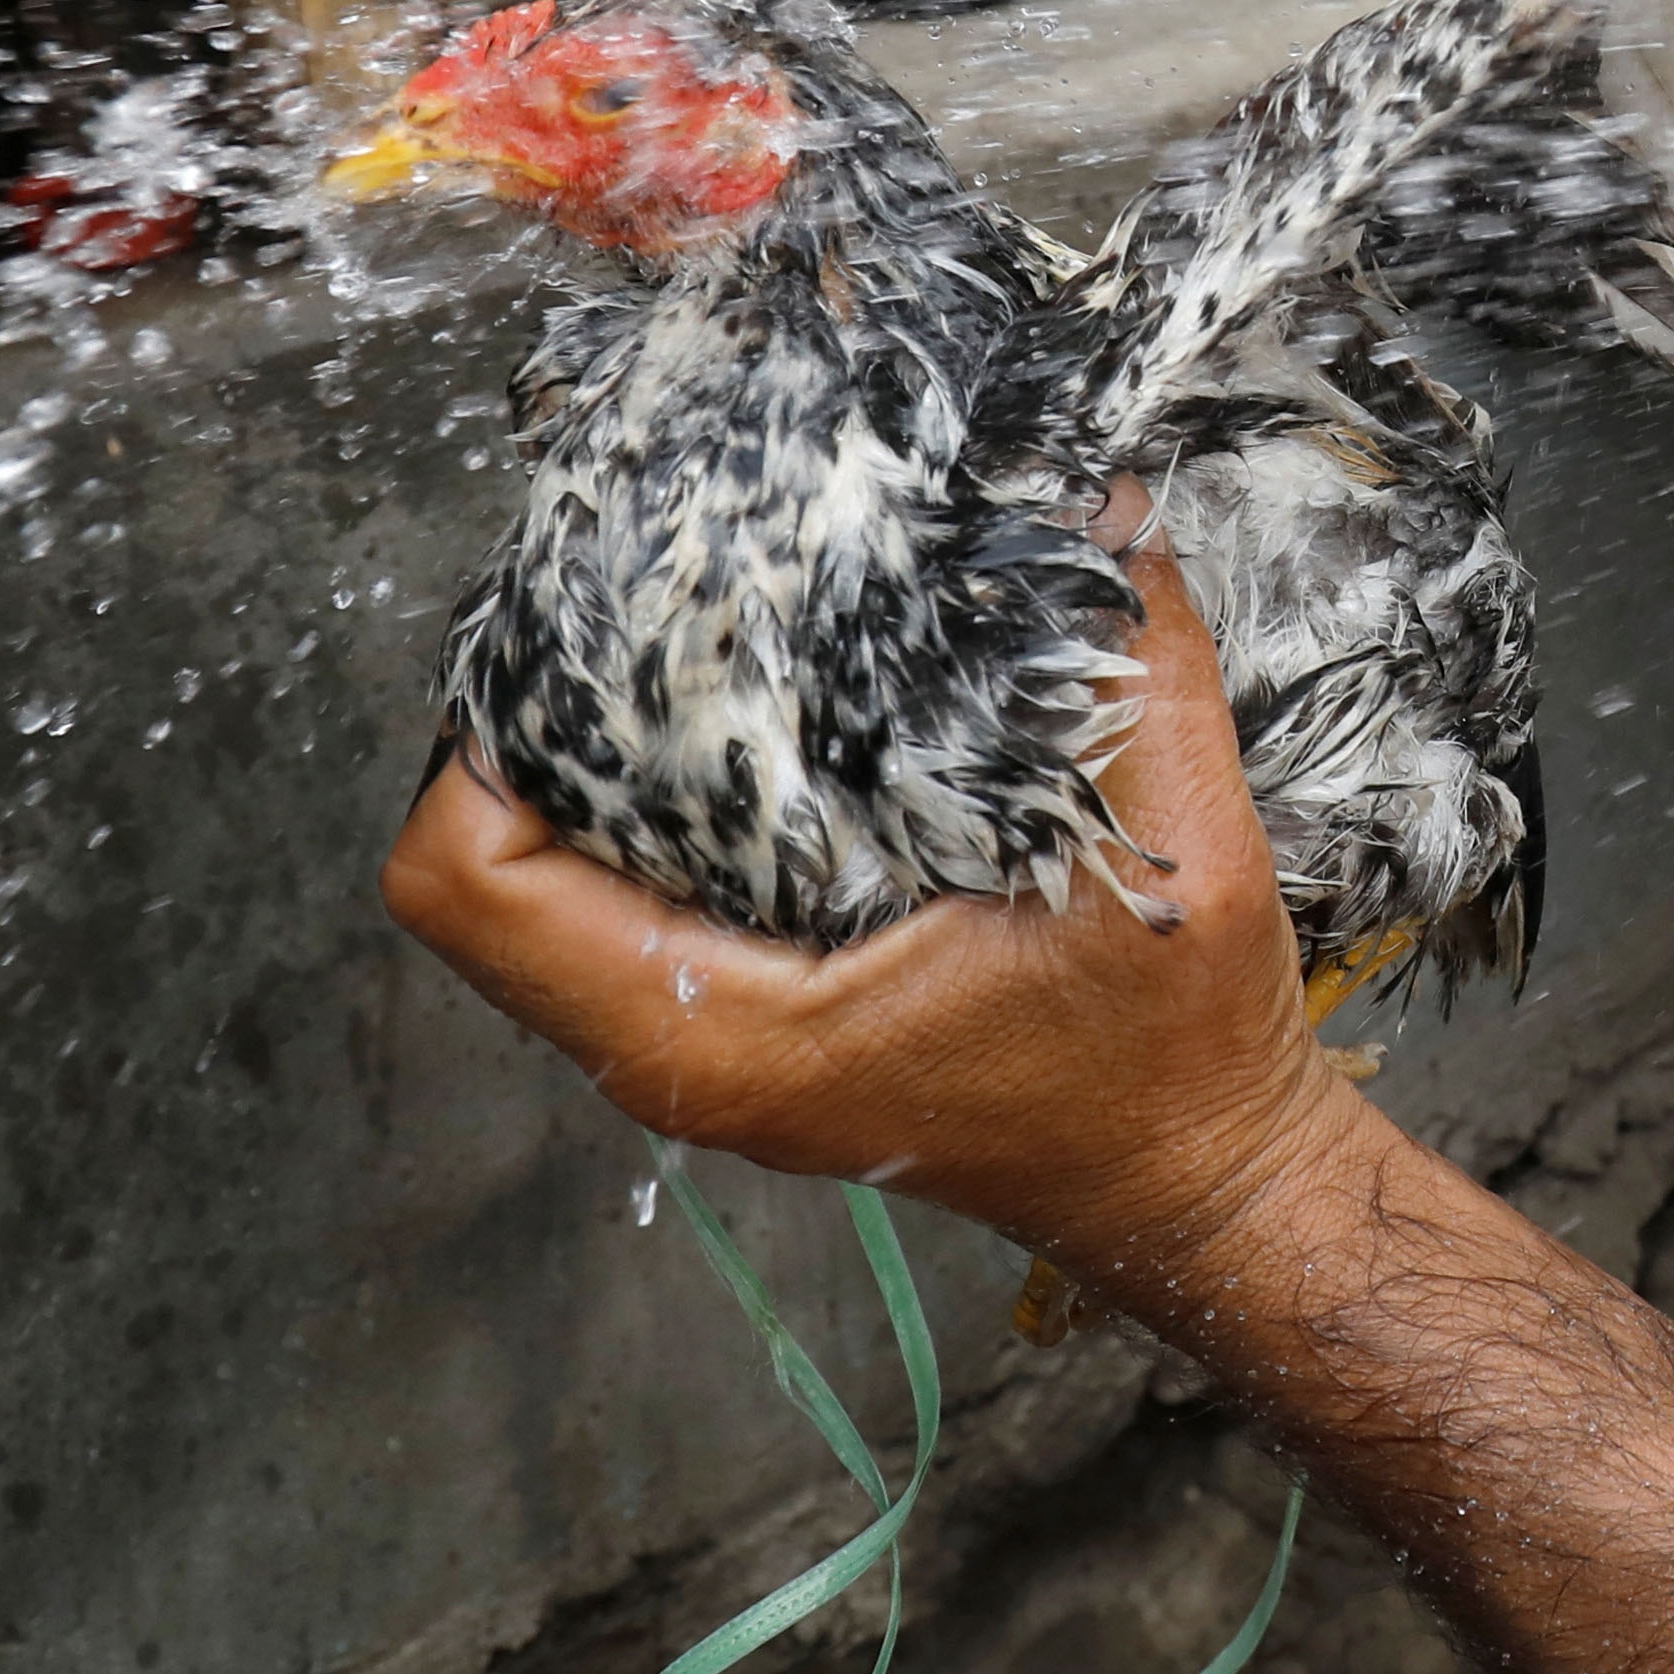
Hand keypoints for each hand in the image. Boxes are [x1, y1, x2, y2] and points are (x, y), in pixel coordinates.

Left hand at [382, 539, 1364, 1284]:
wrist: (1202, 1180)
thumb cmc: (1178, 1065)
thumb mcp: (1184, 857)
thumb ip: (1145, 671)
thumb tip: (1103, 493)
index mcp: (733, 1036)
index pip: (471, 883)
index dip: (489, 735)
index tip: (585, 628)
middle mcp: (683, 1052)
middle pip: (476, 868)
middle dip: (527, 723)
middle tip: (620, 602)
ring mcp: (704, 1042)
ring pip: (532, 886)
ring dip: (579, 762)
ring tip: (669, 644)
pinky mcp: (741, 1020)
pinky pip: (611, 900)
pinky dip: (639, 805)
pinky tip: (737, 722)